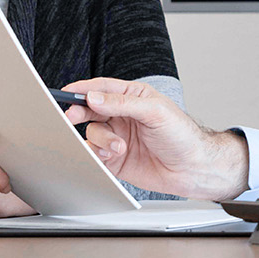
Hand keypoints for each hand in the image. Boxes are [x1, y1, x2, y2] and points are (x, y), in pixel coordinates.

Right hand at [60, 77, 249, 199]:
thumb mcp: (155, 111)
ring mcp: (118, 137)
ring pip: (92, 134)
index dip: (82, 89)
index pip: (102, 88)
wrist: (193, 169)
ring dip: (101, 140)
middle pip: (90, 110)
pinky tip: (111, 156)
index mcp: (133, 98)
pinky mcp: (115, 160)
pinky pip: (95, 155)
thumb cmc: (182, 135)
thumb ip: (122, 103)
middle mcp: (122, 116)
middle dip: (80, 113)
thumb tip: (94, 97)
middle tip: (72, 117)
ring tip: (119, 147)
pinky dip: (97, 155)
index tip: (65, 92)